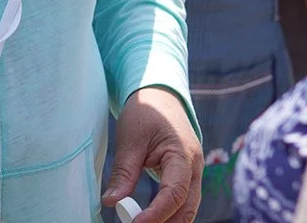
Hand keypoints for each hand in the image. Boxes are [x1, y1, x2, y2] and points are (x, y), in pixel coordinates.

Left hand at [103, 87, 201, 222]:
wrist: (160, 97)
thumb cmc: (145, 113)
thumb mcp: (130, 139)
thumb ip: (124, 172)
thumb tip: (111, 202)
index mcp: (183, 154)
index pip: (174, 193)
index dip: (156, 213)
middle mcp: (195, 167)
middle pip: (187, 207)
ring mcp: (194, 173)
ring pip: (187, 207)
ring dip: (168, 220)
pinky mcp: (187, 176)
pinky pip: (182, 200)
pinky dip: (169, 212)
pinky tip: (151, 219)